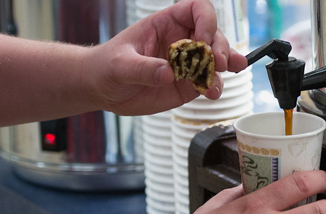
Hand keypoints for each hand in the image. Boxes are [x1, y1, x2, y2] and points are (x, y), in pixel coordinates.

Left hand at [84, 0, 247, 115]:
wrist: (101, 89)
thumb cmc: (106, 67)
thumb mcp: (119, 65)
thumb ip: (143, 69)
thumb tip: (169, 74)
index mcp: (165, 24)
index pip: (196, 9)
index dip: (206, 19)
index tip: (203, 40)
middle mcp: (181, 40)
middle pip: (212, 34)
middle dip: (219, 47)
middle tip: (216, 63)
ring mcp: (186, 63)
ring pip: (215, 58)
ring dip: (224, 67)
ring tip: (217, 81)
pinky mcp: (187, 84)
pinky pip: (207, 81)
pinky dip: (214, 86)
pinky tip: (213, 92)